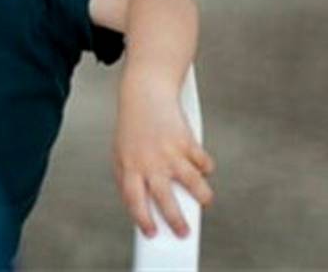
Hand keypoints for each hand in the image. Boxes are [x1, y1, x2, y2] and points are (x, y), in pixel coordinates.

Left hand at [114, 74, 214, 238]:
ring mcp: (170, 152)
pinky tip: (201, 166)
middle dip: (177, 220)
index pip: (134, 201)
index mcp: (129, 166)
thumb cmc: (133, 128)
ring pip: (193, 185)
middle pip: (166, 200)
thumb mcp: (121, 153)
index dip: (143, 220)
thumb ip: (129, 179)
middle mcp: (149, 162)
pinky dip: (205, 167)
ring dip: (202, 197)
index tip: (152, 234)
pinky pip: (203, 164)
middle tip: (185, 232)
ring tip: (204, 201)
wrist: (144, 93)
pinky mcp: (188, 141)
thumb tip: (141, 208)